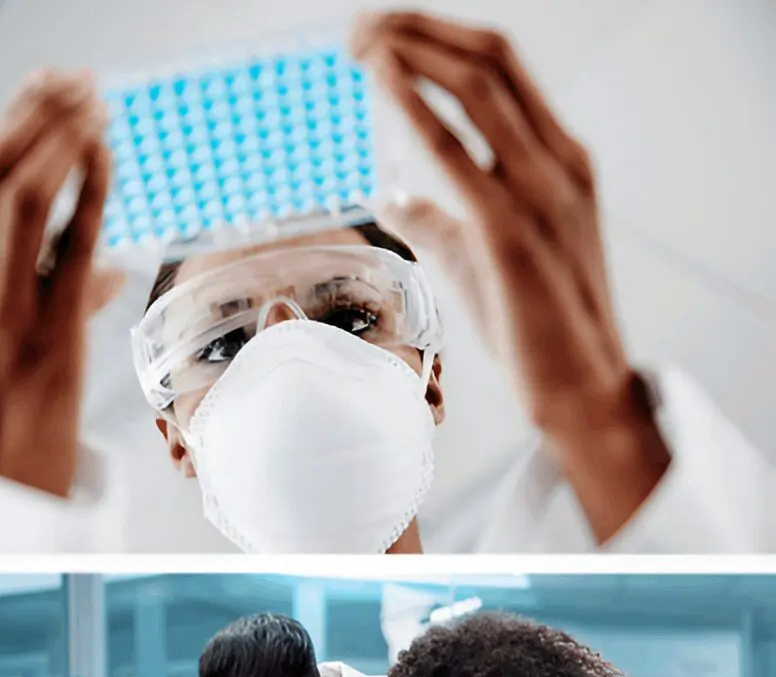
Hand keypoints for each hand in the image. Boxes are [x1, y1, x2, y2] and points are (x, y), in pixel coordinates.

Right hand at [0, 68, 128, 497]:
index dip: (11, 125)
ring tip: (93, 104)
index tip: (41, 88)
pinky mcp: (48, 334)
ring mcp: (2, 311)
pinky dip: (89, 189)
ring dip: (61, 138)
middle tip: (72, 81)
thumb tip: (106, 268)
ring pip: (23, 195)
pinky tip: (107, 154)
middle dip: (34, 116)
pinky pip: (71, 244)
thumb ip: (39, 293)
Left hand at [354, 11, 667, 541]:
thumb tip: (396, 197)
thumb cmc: (529, 320)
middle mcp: (557, 161)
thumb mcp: (475, 253)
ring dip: (413, 52)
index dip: (440, 36)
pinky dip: (416, 107)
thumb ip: (439, 217)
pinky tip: (382, 82)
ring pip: (479, 89)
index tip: (384, 30)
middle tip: (358, 24)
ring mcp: (541, 193)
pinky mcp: (511, 232)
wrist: (576, 383)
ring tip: (360, 40)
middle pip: (489, 60)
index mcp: (559, 158)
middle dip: (420, 30)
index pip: (501, 68)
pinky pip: (458, 153)